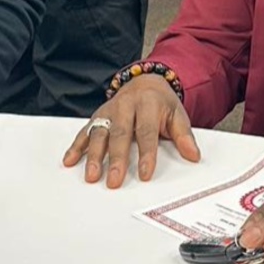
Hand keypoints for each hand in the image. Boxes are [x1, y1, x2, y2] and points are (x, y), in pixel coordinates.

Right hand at [62, 75, 200, 186]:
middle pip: (120, 134)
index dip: (146, 153)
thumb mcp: (177, 114)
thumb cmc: (161, 103)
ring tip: (91, 175)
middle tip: (114, 180)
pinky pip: (85, 131)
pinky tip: (69, 160)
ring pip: (99, 133)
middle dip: (116, 159)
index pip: (146, 131)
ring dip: (93, 155)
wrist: (146, 82)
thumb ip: (184, 135)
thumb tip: (193, 156)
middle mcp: (125, 106)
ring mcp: (109, 110)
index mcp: (148, 104)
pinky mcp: (98, 116)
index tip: (145, 173)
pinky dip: (76, 146)